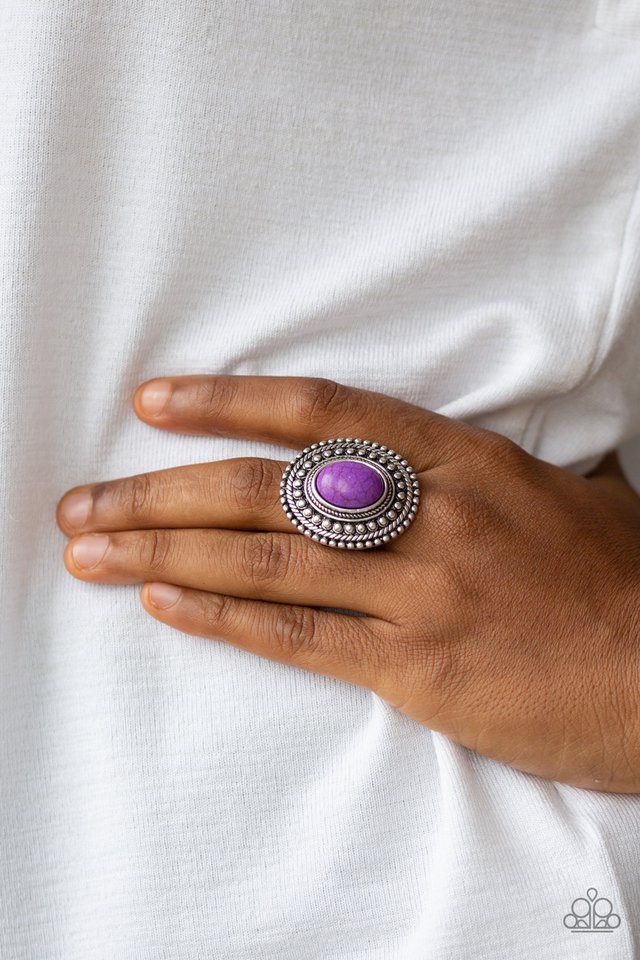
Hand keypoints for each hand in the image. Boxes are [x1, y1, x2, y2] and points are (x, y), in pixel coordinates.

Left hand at [56, 375, 639, 791]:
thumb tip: (431, 463)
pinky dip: (226, 620)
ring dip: (167, 553)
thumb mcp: (564, 495)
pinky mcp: (421, 670)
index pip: (322, 413)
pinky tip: (165, 604)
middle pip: (269, 489)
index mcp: (467, 462)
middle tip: (87, 498)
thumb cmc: (625, 581)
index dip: (228, 401)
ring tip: (93, 549)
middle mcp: (435, 517)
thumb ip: (482, 475)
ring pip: (268, 561)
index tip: (155, 403)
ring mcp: (426, 593)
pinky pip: (303, 637)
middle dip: (164, 490)